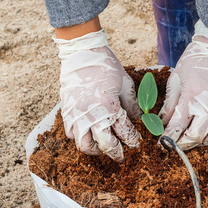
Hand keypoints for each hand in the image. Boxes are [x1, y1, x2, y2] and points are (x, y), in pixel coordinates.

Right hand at [55, 29, 140, 160]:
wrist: (81, 52)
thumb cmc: (105, 66)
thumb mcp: (125, 83)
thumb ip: (132, 103)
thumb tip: (140, 118)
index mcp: (109, 107)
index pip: (124, 133)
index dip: (132, 141)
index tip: (136, 144)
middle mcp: (92, 115)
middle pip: (105, 145)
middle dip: (116, 153)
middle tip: (121, 155)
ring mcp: (76, 115)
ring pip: (84, 145)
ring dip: (96, 149)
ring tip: (103, 147)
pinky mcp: (66, 112)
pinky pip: (71, 135)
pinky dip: (80, 138)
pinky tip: (88, 134)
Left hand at [159, 20, 207, 149]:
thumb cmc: (193, 62)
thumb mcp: (176, 80)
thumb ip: (170, 104)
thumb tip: (162, 123)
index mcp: (192, 95)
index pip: (178, 125)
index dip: (168, 138)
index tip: (162, 144)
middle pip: (195, 136)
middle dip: (183, 144)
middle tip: (175, 145)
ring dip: (200, 141)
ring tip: (192, 138)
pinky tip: (206, 126)